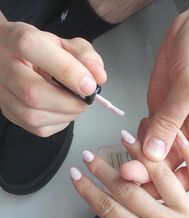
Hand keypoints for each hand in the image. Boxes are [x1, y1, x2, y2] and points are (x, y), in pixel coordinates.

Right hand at [0, 21, 105, 136]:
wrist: (13, 59)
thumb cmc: (43, 51)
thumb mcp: (66, 44)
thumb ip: (85, 56)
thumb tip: (99, 77)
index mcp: (17, 39)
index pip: (33, 48)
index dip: (66, 69)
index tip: (90, 85)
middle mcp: (2, 67)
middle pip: (32, 92)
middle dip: (69, 102)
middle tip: (85, 100)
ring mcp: (1, 94)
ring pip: (33, 115)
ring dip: (65, 115)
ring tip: (75, 105)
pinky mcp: (9, 113)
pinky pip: (37, 128)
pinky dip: (59, 123)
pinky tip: (63, 111)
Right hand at [70, 131, 188, 217]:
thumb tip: (108, 211)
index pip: (109, 209)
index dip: (89, 191)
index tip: (77, 176)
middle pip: (127, 190)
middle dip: (104, 171)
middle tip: (89, 156)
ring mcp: (188, 212)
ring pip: (159, 175)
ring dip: (140, 154)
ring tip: (125, 138)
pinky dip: (188, 153)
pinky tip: (176, 136)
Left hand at [134, 0, 188, 189]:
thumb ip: (173, 120)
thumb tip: (154, 151)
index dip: (174, 185)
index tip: (151, 189)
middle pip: (171, 163)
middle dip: (150, 171)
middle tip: (128, 173)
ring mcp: (175, 119)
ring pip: (156, 148)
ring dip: (140, 154)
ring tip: (125, 156)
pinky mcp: (161, 107)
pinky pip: (148, 130)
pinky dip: (138, 136)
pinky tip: (130, 136)